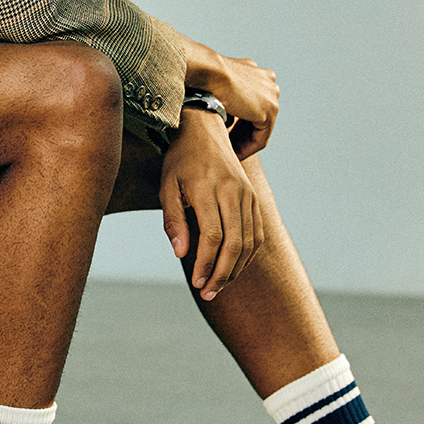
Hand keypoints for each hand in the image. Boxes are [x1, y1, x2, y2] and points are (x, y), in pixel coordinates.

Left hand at [160, 101, 270, 309]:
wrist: (204, 131)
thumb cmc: (179, 162)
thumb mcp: (166, 187)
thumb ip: (173, 221)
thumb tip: (181, 253)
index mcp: (208, 188)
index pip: (212, 235)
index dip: (206, 263)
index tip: (197, 282)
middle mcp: (232, 191)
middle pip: (234, 242)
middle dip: (222, 273)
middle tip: (209, 293)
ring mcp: (247, 194)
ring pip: (249, 241)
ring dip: (235, 268)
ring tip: (219, 285)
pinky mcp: (254, 198)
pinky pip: (257, 233)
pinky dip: (247, 255)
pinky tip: (233, 268)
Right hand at [181, 46, 279, 148]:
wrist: (209, 70)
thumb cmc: (205, 74)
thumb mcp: (217, 81)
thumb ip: (224, 93)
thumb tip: (221, 110)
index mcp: (257, 72)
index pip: (252, 104)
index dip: (238, 123)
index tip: (225, 134)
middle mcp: (268, 81)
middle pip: (257, 116)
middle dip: (241, 134)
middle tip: (227, 147)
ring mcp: (271, 95)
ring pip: (260, 128)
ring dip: (244, 142)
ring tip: (229, 153)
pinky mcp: (269, 111)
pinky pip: (260, 138)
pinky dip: (247, 149)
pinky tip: (233, 155)